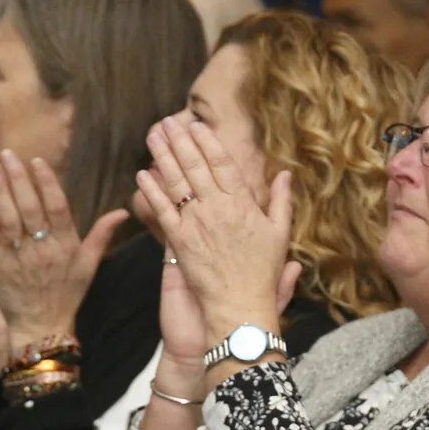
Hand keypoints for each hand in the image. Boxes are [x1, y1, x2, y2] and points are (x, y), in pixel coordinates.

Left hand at [0, 152, 124, 344]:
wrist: (42, 327)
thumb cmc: (66, 294)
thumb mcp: (89, 265)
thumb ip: (102, 234)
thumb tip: (123, 211)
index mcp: (66, 245)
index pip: (57, 207)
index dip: (47, 183)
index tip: (36, 161)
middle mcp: (44, 250)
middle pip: (29, 208)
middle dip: (17, 179)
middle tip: (6, 154)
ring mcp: (20, 259)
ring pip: (8, 219)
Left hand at [134, 113, 296, 358]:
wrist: (240, 307)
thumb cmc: (263, 274)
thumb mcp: (280, 235)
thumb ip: (282, 202)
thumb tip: (286, 174)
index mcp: (243, 204)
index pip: (222, 164)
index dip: (207, 142)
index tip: (196, 124)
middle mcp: (218, 209)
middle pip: (195, 166)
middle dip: (180, 141)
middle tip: (166, 121)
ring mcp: (197, 224)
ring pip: (176, 182)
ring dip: (162, 156)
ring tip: (153, 136)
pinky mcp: (179, 242)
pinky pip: (163, 210)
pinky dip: (151, 191)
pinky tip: (142, 175)